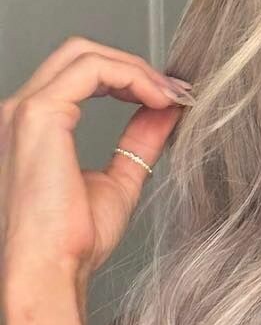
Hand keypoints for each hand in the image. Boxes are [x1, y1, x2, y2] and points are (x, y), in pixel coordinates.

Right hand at [0, 38, 192, 293]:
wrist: (50, 270)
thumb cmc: (72, 242)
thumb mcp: (118, 181)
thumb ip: (138, 143)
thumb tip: (166, 115)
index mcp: (33, 127)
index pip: (78, 75)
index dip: (127, 77)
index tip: (169, 97)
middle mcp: (19, 112)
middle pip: (78, 54)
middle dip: (133, 65)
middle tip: (176, 92)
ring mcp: (24, 110)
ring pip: (84, 54)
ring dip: (136, 68)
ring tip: (172, 96)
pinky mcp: (38, 115)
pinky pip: (90, 70)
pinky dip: (132, 76)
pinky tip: (159, 99)